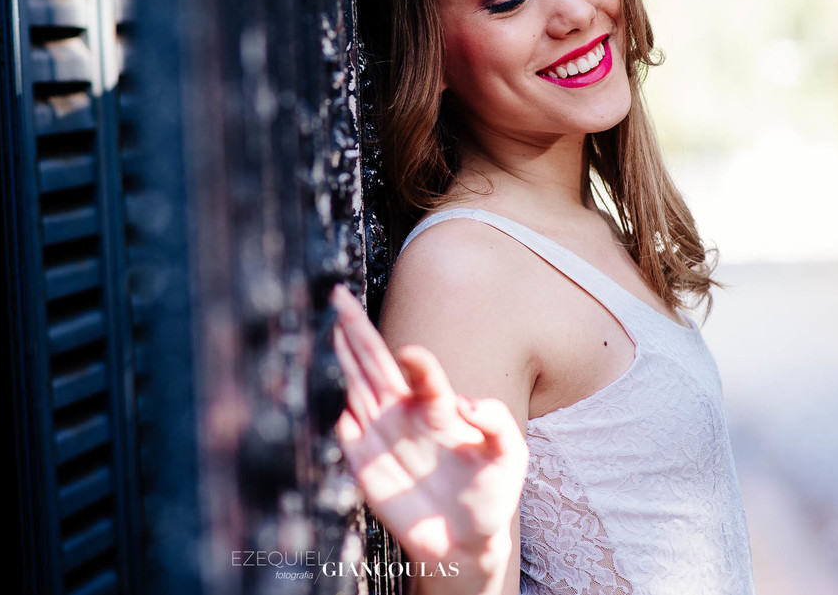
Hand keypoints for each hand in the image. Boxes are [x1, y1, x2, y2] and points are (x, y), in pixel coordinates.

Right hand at [331, 285, 527, 568]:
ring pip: (354, 388)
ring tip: (326, 326)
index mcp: (439, 405)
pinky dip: (335, 416)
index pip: (421, 372)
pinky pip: (345, 434)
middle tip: (339, 297)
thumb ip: (496, 422)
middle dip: (356, 330)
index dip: (415, 360)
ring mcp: (381, 436)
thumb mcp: (510, 453)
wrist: (467, 541)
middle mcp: (405, 413)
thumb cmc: (491, 490)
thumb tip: (465, 404)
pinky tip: (328, 394)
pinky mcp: (364, 465)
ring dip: (339, 359)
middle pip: (375, 363)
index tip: (410, 354)